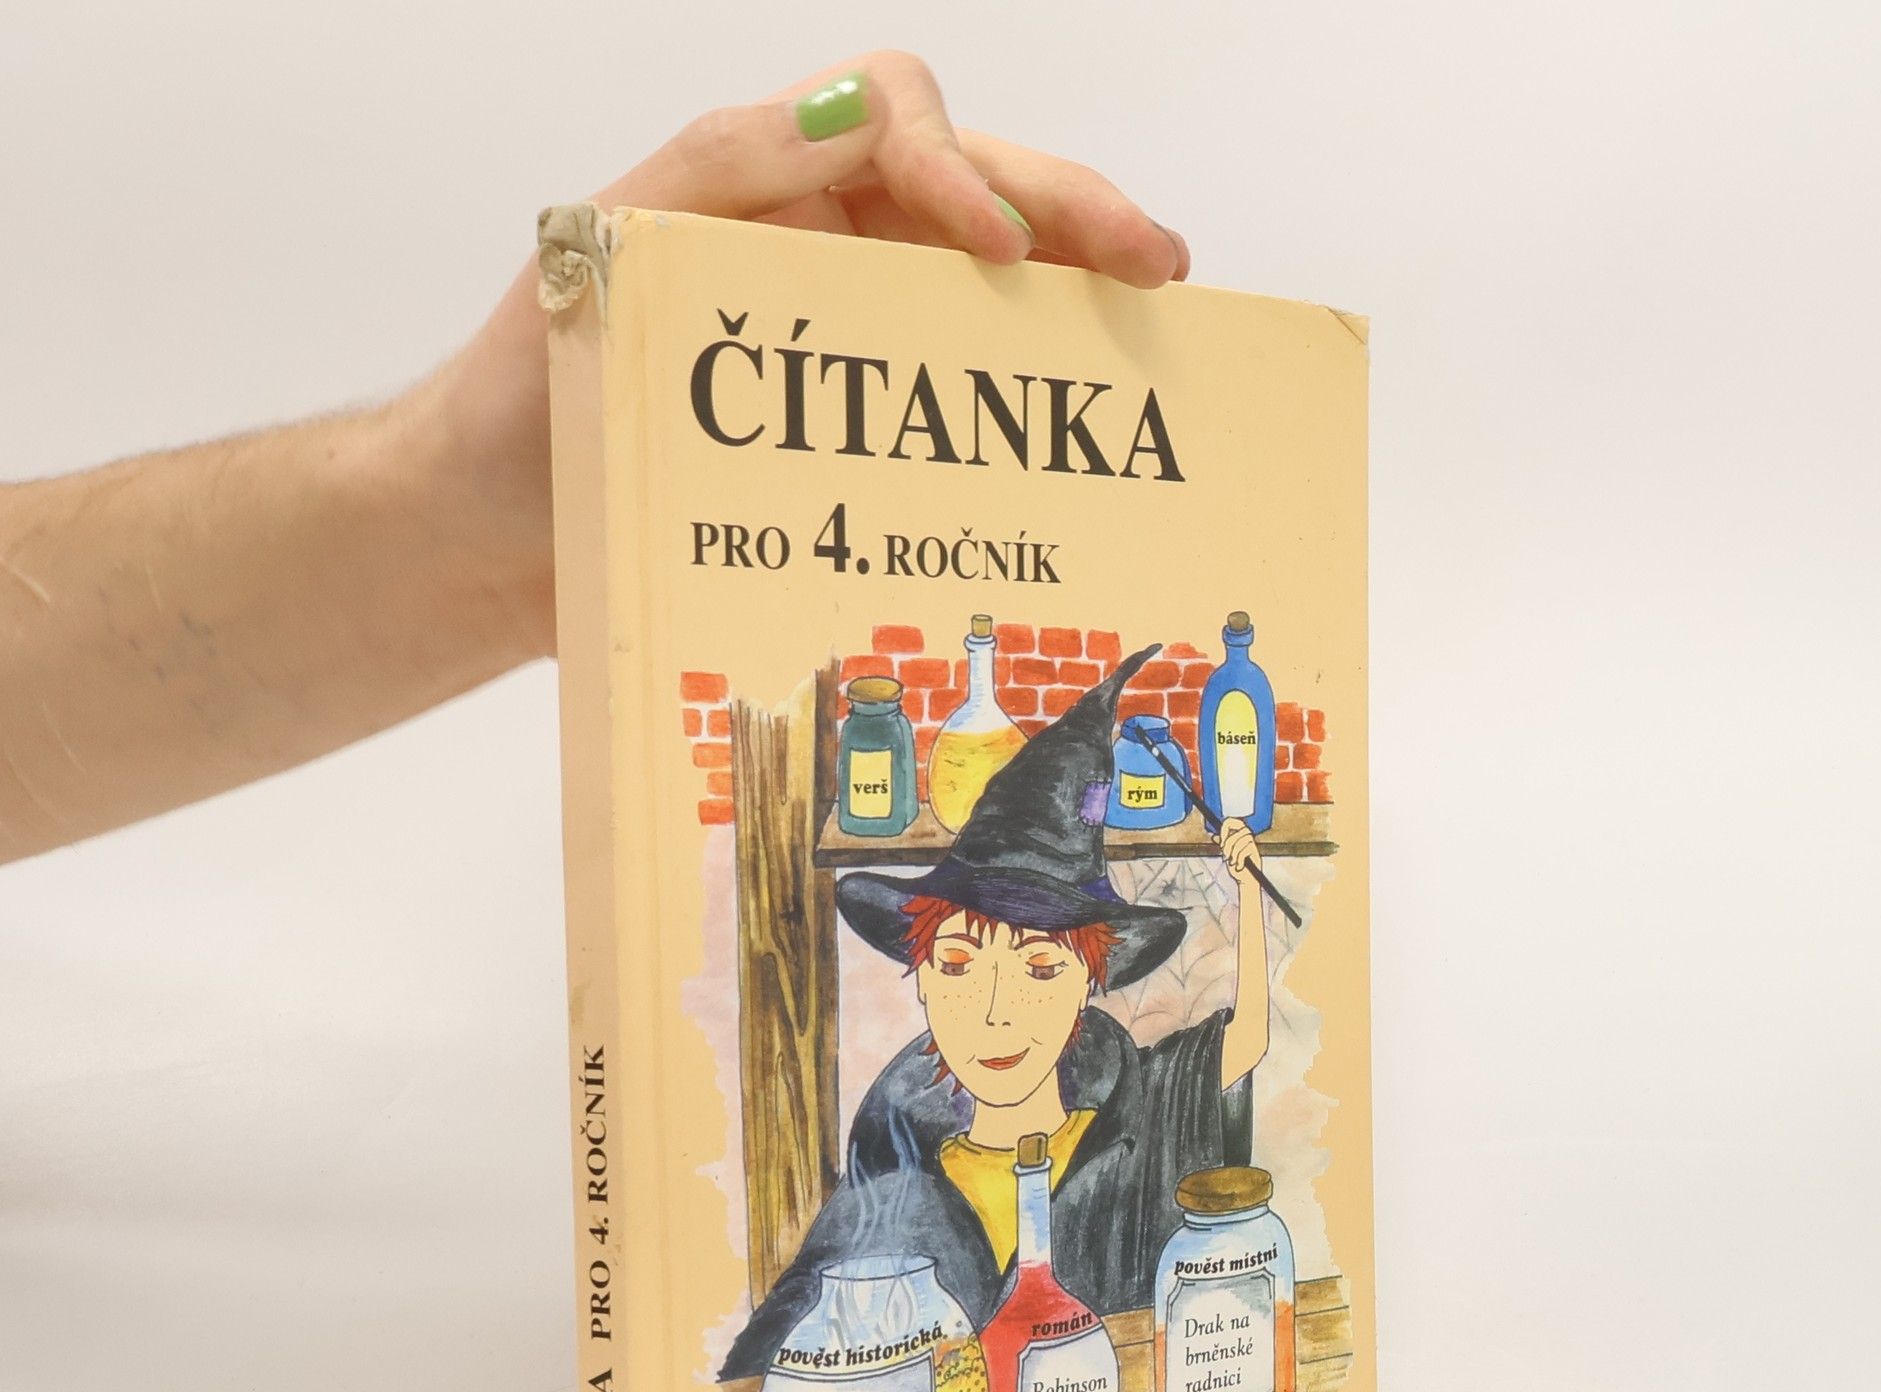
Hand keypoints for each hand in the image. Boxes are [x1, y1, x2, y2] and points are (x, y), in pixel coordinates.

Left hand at [420, 52, 1191, 661]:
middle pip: (973, 199)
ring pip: (983, 299)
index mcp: (759, 191)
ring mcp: (842, 349)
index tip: (998, 249)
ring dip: (1072, 305)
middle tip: (1157, 267)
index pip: (892, 125)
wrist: (481, 547)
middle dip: (1073, 217)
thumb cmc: (514, 408)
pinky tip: (1073, 450)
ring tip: (1150, 331)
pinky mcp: (851, 444)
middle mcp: (815, 253)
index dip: (963, 170)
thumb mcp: (590, 267)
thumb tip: (855, 113)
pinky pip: (951, 412)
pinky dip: (1017, 421)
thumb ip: (711, 176)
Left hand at [1216, 817, 1263, 886]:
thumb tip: (1214, 836)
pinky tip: (1239, 866)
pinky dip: (1239, 859)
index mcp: (1240, 836)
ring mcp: (1252, 845)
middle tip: (1226, 854)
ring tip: (1232, 862)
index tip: (1221, 841)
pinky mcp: (1256, 852)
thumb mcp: (1227, 855)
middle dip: (1229, 842)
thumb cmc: (1238, 868)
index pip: (1234, 821)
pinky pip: (1245, 850)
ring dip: (1233, 852)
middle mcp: (1247, 838)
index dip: (1226, 827)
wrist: (1247, 881)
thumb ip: (1223, 845)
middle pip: (1240, 828)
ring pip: (1241, 839)